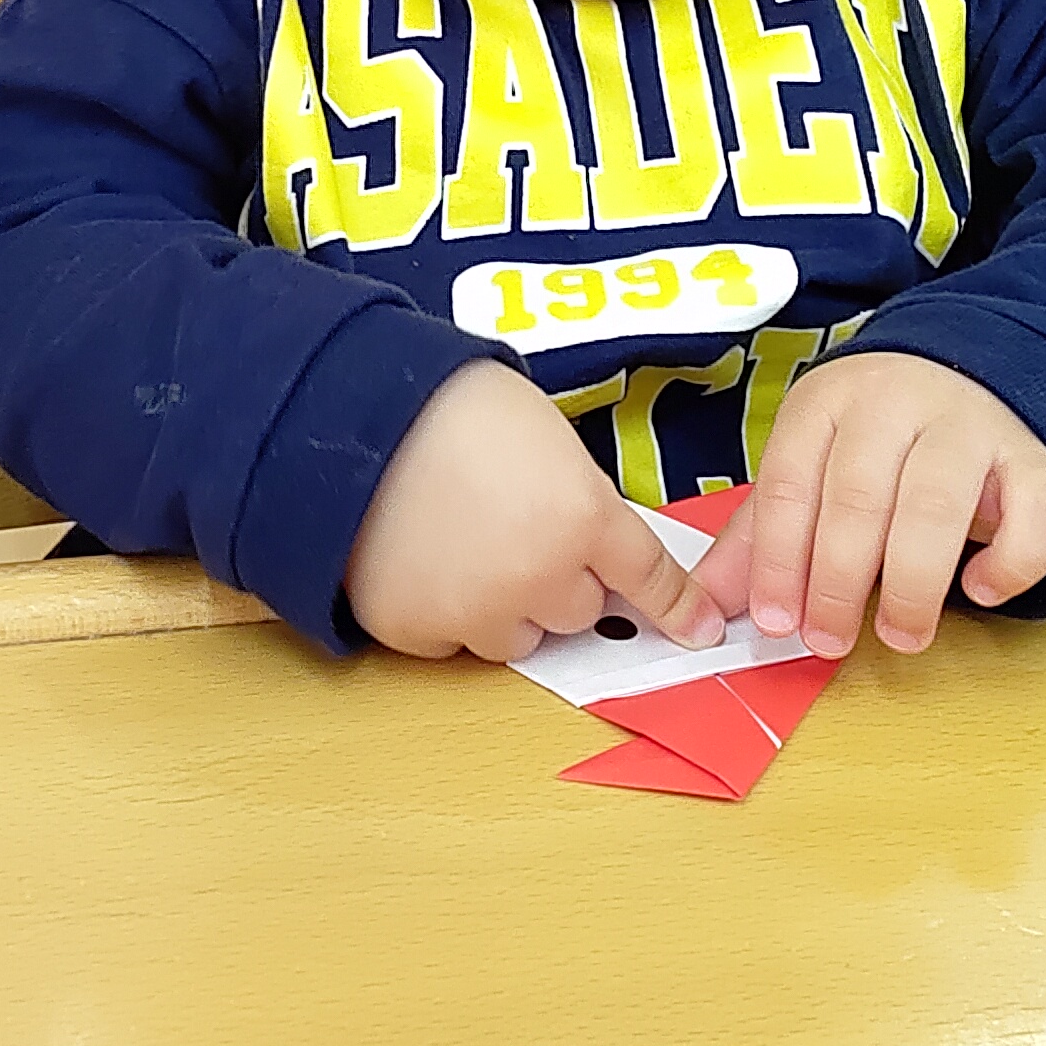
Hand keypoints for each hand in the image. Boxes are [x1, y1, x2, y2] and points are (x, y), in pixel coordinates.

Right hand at [346, 359, 726, 662]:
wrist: (347, 413)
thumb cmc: (449, 404)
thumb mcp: (546, 435)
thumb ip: (583, 499)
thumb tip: (595, 540)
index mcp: (582, 517)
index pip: (646, 576)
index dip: (675, 606)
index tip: (697, 632)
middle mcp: (539, 577)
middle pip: (580, 612)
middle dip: (560, 580)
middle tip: (517, 528)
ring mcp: (475, 612)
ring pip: (518, 638)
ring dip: (506, 606)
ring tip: (462, 542)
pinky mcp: (417, 631)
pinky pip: (452, 641)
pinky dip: (444, 611)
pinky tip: (421, 557)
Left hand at [695, 351, 1045, 657]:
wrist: (965, 376)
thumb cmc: (870, 443)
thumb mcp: (805, 470)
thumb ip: (759, 538)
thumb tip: (707, 611)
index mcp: (826, 402)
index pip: (789, 483)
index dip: (777, 560)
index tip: (776, 622)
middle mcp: (896, 402)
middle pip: (858, 496)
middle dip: (837, 580)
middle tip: (828, 641)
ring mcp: (969, 425)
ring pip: (937, 504)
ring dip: (913, 583)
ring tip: (899, 634)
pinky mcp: (1033, 457)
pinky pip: (1035, 512)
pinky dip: (1010, 562)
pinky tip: (979, 590)